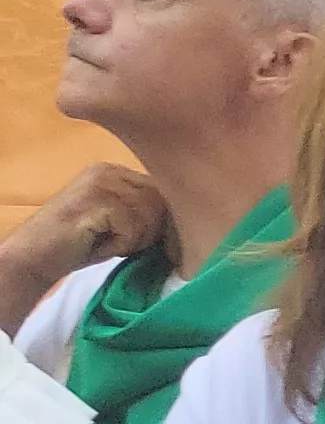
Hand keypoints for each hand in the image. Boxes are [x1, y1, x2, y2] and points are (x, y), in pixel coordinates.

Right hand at [0, 164, 167, 284]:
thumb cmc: (81, 243)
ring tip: (105, 241)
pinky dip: (121, 245)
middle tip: (117, 241)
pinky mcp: (97, 199)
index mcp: (117, 171)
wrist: (36, 254)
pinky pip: (134, 228)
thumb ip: (147, 211)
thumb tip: (190, 218)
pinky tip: (99, 244)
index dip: (160, 221)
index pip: (163, 192)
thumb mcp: (120, 220)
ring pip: (150, 217)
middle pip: (161, 203)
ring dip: (133, 240)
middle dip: (148, 231)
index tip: (139, 237)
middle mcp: (110, 170)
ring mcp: (102, 182)